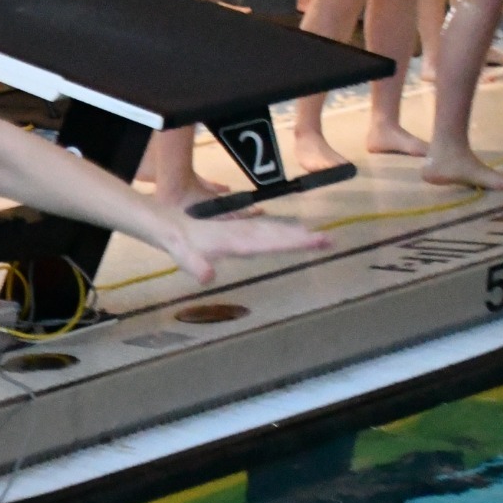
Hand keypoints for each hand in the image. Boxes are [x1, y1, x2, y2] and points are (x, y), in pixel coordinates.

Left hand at [162, 215, 328, 283]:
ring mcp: (244, 230)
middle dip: (304, 238)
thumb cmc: (180, 244)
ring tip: (320, 238)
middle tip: (331, 240)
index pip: (270, 242)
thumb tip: (207, 277)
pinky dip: (282, 232)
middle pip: (279, 235)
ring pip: (275, 231)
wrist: (171, 226)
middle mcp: (244, 233)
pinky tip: (293, 232)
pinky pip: (267, 230)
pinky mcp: (241, 231)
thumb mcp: (184, 256)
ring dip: (297, 234)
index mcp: (237, 241)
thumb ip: (195, 265)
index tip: (316, 241)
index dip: (293, 242)